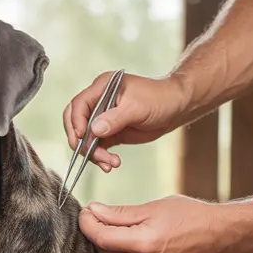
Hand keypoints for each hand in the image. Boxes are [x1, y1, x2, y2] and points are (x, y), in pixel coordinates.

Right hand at [62, 72, 192, 172]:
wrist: (175, 108)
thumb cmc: (159, 99)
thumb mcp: (137, 108)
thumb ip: (114, 119)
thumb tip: (93, 131)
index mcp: (102, 88)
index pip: (79, 105)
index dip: (76, 122)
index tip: (82, 137)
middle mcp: (99, 102)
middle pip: (76, 122)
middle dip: (81, 141)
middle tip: (89, 155)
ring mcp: (103, 118)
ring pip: (87, 138)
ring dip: (94, 153)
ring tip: (109, 163)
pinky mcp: (110, 132)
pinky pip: (98, 146)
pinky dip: (101, 157)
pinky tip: (111, 164)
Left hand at [78, 195, 228, 252]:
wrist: (220, 235)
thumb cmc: (190, 214)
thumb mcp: (153, 207)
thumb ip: (120, 213)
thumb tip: (93, 211)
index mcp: (146, 243)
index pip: (102, 238)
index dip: (88, 224)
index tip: (84, 211)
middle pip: (106, 251)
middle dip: (96, 233)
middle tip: (94, 215)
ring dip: (110, 243)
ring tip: (110, 224)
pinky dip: (125, 252)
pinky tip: (130, 238)